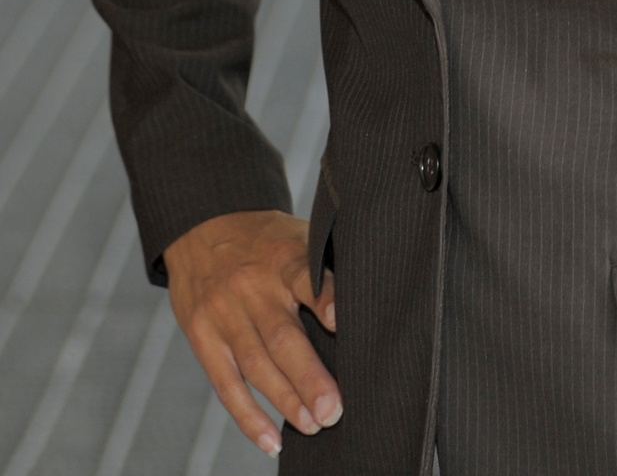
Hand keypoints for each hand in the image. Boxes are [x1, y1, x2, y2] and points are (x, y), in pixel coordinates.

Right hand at [163, 209, 339, 456]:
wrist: (202, 223)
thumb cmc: (264, 237)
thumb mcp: (296, 233)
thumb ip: (323, 265)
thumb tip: (368, 300)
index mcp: (281, 256)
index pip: (303, 274)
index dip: (323, 297)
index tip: (339, 322)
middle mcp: (251, 286)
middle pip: (280, 335)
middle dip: (308, 377)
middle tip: (332, 410)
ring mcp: (223, 313)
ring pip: (255, 364)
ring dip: (284, 401)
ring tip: (312, 425)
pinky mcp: (202, 336)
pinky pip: (226, 382)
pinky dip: (247, 416)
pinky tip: (270, 439)